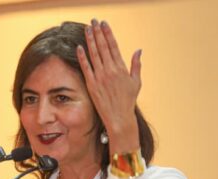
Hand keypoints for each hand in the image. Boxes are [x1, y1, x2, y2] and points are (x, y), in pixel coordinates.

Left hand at [77, 19, 141, 154]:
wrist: (119, 117)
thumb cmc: (128, 101)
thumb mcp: (136, 82)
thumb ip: (136, 65)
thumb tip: (138, 50)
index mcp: (121, 68)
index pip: (113, 46)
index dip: (108, 33)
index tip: (104, 24)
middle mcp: (110, 71)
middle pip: (103, 47)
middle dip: (98, 32)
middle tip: (94, 21)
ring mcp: (100, 77)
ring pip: (94, 54)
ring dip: (90, 40)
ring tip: (87, 29)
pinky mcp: (92, 85)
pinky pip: (86, 68)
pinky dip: (82, 57)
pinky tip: (79, 47)